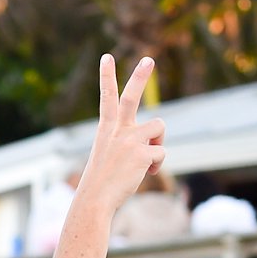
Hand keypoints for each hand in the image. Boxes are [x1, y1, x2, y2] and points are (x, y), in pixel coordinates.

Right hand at [76, 55, 165, 217]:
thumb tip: (156, 147)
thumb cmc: (102, 182)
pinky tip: (144, 174)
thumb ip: (128, 144)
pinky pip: (161, 152)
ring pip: (159, 126)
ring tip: (145, 159)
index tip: (106, 57)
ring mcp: (130, 140)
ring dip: (158, 141)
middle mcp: (118, 130)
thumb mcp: (108, 156)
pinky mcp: (143, 153)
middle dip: (140, 76)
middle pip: (131, 96)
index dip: (107, 76)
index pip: (106, 97)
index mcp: (106, 129)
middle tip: (149, 59)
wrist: (95, 200)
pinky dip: (156, 164)